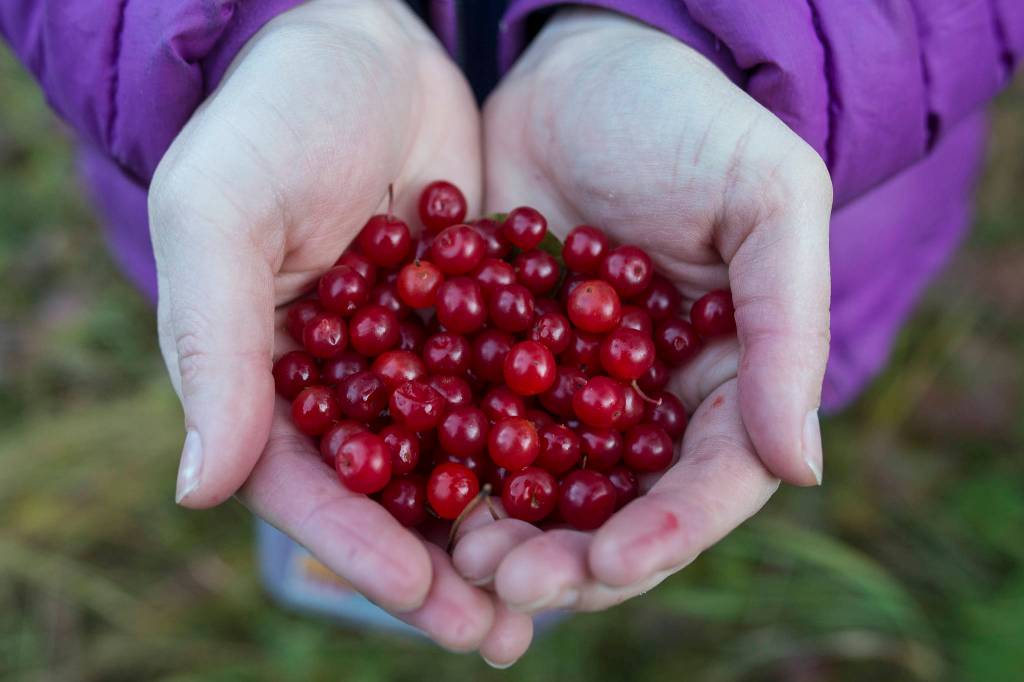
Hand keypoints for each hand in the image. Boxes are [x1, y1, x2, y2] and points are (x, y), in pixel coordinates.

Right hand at [148, 0, 529, 662]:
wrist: (361, 43)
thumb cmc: (269, 119)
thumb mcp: (221, 215)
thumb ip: (213, 344)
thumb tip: (199, 489)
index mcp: (271, 380)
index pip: (309, 486)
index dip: (360, 546)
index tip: (420, 596)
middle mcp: (349, 386)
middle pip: (397, 497)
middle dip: (450, 565)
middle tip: (504, 630)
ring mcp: (421, 359)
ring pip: (468, 461)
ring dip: (515, 524)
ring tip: (571, 581)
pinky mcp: (485, 324)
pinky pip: (522, 393)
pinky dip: (558, 440)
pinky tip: (607, 482)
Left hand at [453, 9, 831, 610]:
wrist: (577, 66)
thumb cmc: (687, 118)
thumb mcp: (766, 198)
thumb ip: (789, 325)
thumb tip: (799, 469)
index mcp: (725, 375)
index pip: (710, 479)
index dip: (668, 531)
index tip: (610, 565)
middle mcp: (645, 400)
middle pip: (618, 505)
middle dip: (570, 557)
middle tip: (511, 583)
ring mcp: (565, 388)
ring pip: (541, 487)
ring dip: (505, 534)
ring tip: (462, 560)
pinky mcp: (492, 363)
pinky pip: (471, 429)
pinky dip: (447, 470)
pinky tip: (412, 497)